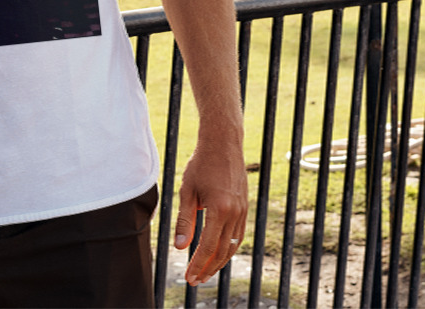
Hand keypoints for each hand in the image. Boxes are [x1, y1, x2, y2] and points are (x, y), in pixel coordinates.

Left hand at [174, 138, 248, 285]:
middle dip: (208, 268)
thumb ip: (185, 220)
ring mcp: (242, 210)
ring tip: (206, 271)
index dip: (198, 264)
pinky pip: (238, 234)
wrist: (223, 143)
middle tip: (195, 280)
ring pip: (232, 245)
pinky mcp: (244, 207)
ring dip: (219, 261)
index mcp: (219, 209)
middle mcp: (235, 213)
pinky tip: (218, 252)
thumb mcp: (188, 190)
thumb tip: (180, 247)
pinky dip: (228, 247)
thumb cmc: (202, 163)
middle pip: (222, 251)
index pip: (208, 246)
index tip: (189, 277)